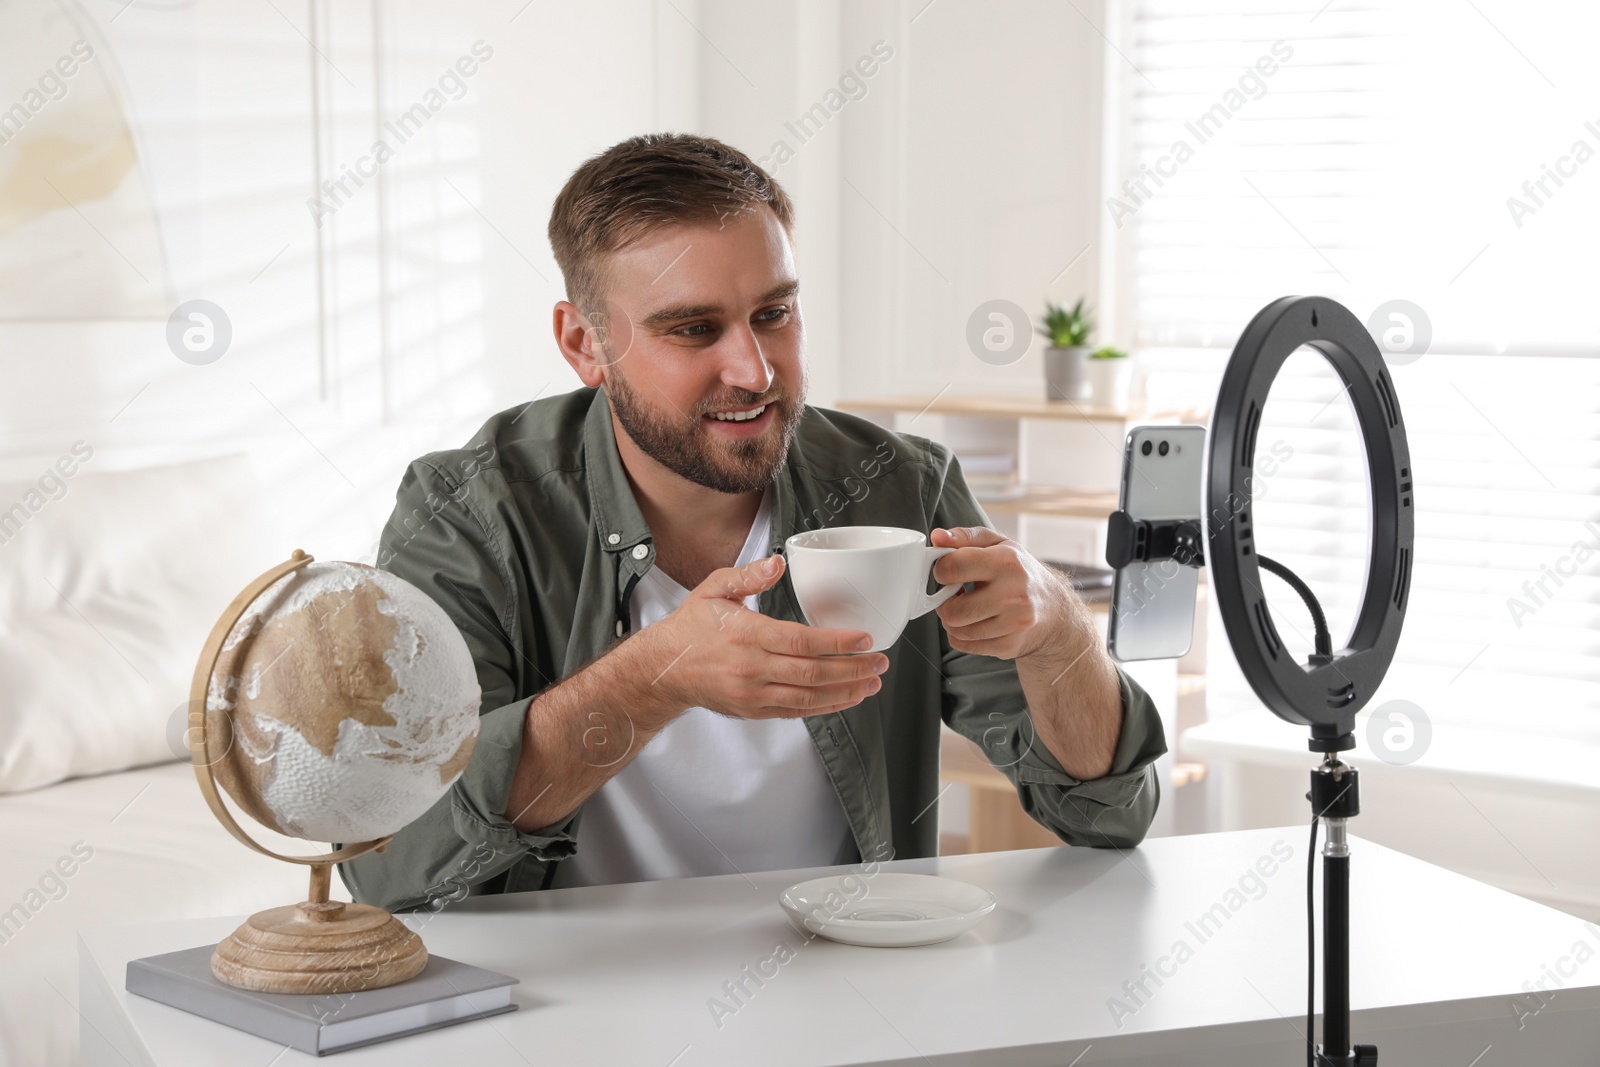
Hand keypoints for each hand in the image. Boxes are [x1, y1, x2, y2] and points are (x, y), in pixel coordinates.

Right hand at [631, 554, 888, 721]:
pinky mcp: (754, 711)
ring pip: (809, 697)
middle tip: (880, 661)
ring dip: (846, 691)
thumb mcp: (713, 590)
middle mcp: (751, 669)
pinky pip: (797, 711)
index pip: (801, 642)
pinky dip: (826, 707)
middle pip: (812, 672)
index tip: (864, 638)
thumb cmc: (691, 627)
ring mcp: (753, 694)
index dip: (837, 642)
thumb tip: (778, 561)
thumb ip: (748, 575)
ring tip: (872, 682)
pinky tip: (846, 698)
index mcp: (746, 635)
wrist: (663, 670)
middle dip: (852, 669)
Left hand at [930, 526, 1073, 660]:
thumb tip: (937, 537)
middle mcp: (1013, 594)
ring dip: (953, 620)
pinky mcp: (1009, 645)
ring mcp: (1013, 623)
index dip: (941, 570)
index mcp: (1007, 562)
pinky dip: (961, 635)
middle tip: (955, 595)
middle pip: (951, 611)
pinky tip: (974, 622)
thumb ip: (965, 538)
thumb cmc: (1020, 572)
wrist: (1054, 609)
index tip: (948, 571)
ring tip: (966, 607)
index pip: (953, 568)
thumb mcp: (998, 545)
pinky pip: (964, 645)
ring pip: (956, 631)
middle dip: (945, 602)